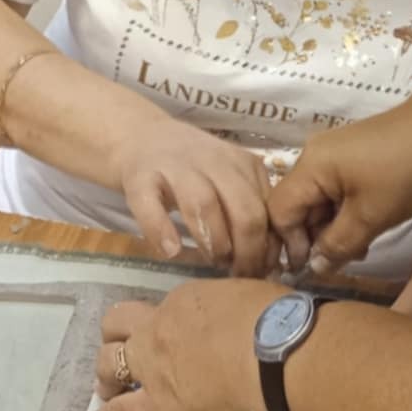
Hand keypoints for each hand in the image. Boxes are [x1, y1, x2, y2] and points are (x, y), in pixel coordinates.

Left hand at [88, 281, 280, 410]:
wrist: (273, 356)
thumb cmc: (277, 322)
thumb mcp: (251, 298)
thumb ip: (236, 308)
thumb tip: (246, 314)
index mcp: (185, 300)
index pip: (165, 309)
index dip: (166, 322)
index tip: (176, 335)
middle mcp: (159, 327)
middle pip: (119, 324)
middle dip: (117, 338)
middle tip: (124, 354)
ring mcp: (152, 365)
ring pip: (109, 363)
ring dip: (106, 375)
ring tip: (108, 389)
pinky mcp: (156, 404)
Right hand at [111, 120, 280, 277]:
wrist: (140, 136)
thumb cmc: (192, 167)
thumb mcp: (228, 178)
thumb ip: (250, 207)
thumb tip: (272, 260)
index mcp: (242, 163)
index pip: (267, 207)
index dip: (269, 246)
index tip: (264, 271)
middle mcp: (212, 160)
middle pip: (243, 208)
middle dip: (248, 251)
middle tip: (241, 275)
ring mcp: (174, 166)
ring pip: (204, 203)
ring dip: (215, 242)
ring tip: (214, 263)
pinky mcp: (139, 176)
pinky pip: (150, 205)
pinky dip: (161, 230)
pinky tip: (171, 251)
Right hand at [269, 95, 411, 274]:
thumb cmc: (405, 172)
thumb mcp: (370, 217)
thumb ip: (337, 245)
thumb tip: (315, 266)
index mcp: (310, 166)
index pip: (279, 211)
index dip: (289, 244)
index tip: (308, 270)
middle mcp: (314, 156)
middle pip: (297, 205)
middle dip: (312, 238)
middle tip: (335, 265)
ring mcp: (333, 154)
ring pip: (318, 201)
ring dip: (331, 229)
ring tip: (354, 252)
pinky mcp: (352, 157)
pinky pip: (335, 191)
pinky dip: (344, 214)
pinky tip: (363, 232)